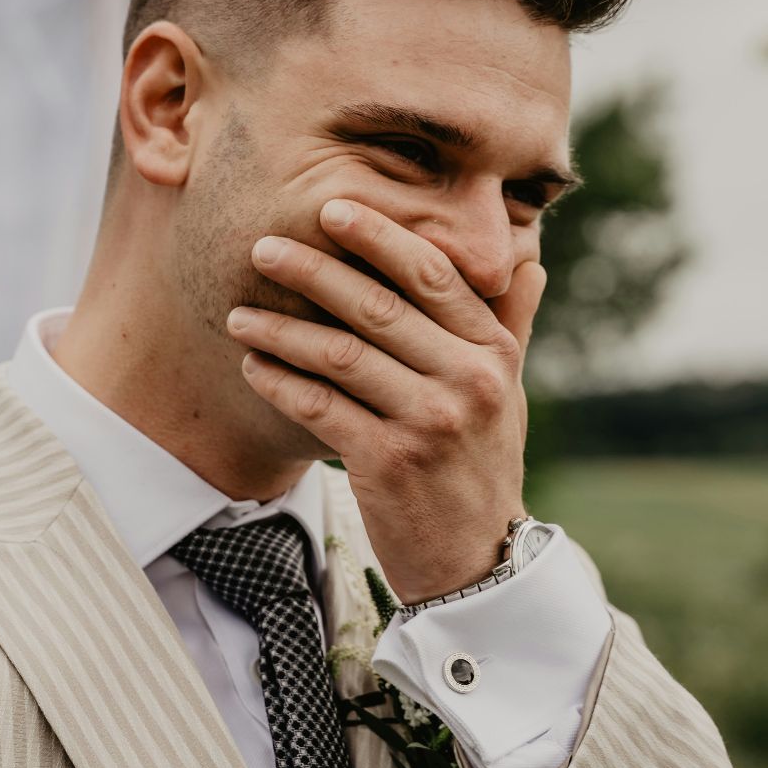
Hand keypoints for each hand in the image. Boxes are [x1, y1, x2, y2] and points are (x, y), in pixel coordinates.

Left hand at [229, 197, 545, 602]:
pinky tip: (252, 366)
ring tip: (239, 313)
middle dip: (313, 270)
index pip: (433, 274)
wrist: (478, 559)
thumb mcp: (509, 391)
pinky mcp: (388, 463)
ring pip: (339, 355)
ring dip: (281, 328)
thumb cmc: (483, 464)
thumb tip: (528, 256)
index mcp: (493, 352)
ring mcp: (429, 422)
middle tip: (263, 246)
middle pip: (377, 306)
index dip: (379, 236)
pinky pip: (318, 407)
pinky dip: (279, 382)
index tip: (332, 208)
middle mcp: (468, 380)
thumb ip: (510, 321)